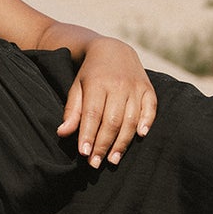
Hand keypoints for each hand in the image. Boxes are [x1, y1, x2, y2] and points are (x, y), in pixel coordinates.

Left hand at [58, 38, 156, 166]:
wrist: (113, 50)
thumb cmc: (91, 74)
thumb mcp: (77, 87)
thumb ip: (72, 111)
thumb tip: (62, 133)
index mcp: (97, 83)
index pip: (93, 114)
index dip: (89, 135)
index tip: (84, 154)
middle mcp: (118, 84)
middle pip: (112, 120)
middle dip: (103, 144)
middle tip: (95, 164)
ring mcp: (135, 86)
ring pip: (130, 119)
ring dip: (122, 142)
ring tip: (112, 160)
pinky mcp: (148, 88)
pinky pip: (150, 108)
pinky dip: (147, 122)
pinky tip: (140, 136)